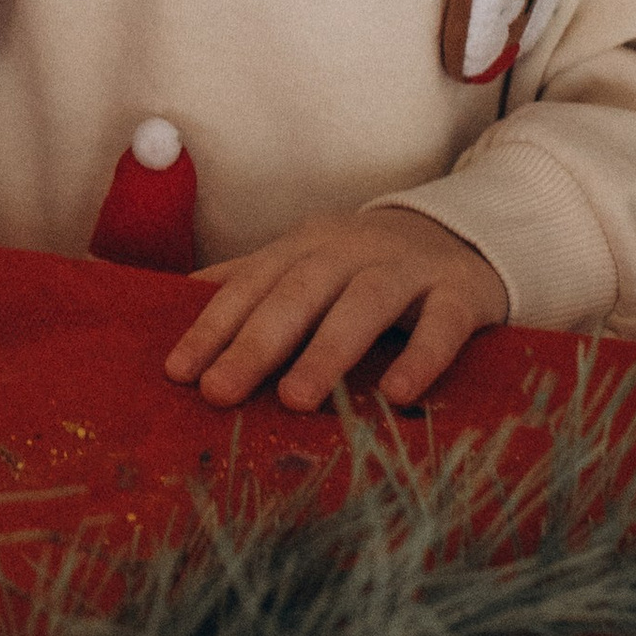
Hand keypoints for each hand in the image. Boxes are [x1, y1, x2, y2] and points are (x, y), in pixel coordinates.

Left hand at [162, 206, 508, 411]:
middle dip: (254, 343)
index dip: (212, 326)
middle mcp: (351, 250)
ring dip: (327, 351)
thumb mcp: (306, 265)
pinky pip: (443, 323)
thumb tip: (172, 302)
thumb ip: (249, 283)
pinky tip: (396, 395)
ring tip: (295, 401)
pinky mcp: (461, 291)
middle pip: (297, 292)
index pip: (250, 284)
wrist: (463, 234)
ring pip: (365, 303)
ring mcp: (409, 268)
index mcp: (305, 246)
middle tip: (218, 392)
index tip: (178, 372)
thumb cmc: (365, 266)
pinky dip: (421, 357)